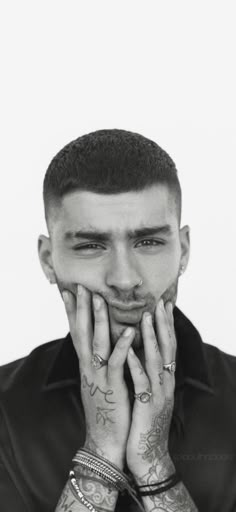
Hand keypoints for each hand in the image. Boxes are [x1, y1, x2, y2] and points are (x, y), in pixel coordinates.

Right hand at [62, 284, 135, 468]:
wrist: (105, 442)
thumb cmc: (106, 410)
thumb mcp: (99, 382)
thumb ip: (99, 362)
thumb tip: (101, 344)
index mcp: (87, 365)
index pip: (77, 333)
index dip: (72, 312)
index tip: (68, 292)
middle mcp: (89, 368)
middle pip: (82, 333)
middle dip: (81, 309)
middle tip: (79, 286)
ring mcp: (99, 377)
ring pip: (97, 343)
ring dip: (98, 321)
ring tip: (99, 299)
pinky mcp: (113, 388)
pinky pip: (117, 364)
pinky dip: (121, 347)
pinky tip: (127, 331)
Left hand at [126, 299, 175, 482]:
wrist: (148, 458)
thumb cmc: (144, 424)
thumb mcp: (149, 394)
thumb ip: (147, 374)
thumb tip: (140, 352)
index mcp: (163, 380)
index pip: (168, 347)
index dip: (166, 325)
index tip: (162, 304)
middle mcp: (164, 384)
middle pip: (167, 349)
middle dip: (163, 324)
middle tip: (159, 302)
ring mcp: (157, 395)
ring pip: (156, 361)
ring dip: (151, 338)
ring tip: (144, 317)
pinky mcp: (146, 407)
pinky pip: (140, 383)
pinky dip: (135, 365)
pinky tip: (129, 351)